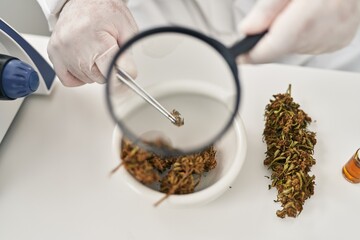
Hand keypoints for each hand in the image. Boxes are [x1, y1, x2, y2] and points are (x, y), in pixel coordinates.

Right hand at [48, 0, 137, 85]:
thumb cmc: (105, 11)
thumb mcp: (126, 30)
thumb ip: (128, 55)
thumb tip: (129, 75)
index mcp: (96, 39)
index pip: (110, 72)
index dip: (121, 73)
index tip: (125, 69)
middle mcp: (75, 46)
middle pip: (99, 78)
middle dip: (107, 68)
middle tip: (108, 51)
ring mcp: (62, 51)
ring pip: (86, 79)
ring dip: (94, 71)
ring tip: (95, 50)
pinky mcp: (53, 53)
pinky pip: (68, 80)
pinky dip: (78, 75)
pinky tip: (85, 61)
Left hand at [238, 0, 359, 63]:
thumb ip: (266, 10)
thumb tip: (247, 30)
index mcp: (305, 20)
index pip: (269, 51)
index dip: (250, 55)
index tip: (240, 57)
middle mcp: (320, 34)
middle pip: (281, 49)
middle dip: (273, 36)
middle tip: (280, 15)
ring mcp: (331, 40)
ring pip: (295, 47)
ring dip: (290, 35)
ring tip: (301, 12)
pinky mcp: (338, 41)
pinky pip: (311, 45)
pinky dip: (305, 35)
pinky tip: (312, 19)